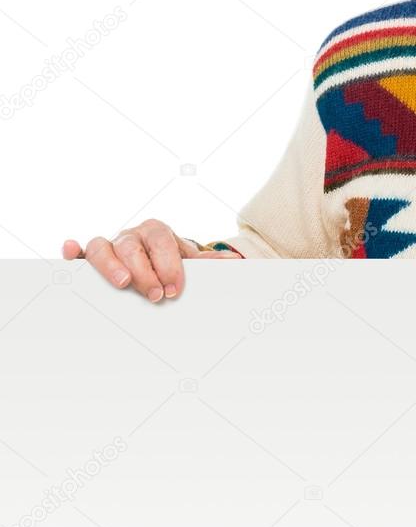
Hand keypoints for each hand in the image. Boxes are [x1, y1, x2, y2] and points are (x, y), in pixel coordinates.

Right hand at [62, 218, 240, 303]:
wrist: (153, 257)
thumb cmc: (170, 260)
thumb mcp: (188, 260)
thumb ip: (207, 262)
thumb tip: (233, 261)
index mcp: (157, 232)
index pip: (162, 242)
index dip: (169, 265)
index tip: (174, 289)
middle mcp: (131, 235)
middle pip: (132, 246)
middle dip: (144, 271)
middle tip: (154, 295)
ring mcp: (110, 245)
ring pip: (103, 246)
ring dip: (110, 265)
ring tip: (121, 283)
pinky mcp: (91, 258)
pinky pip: (80, 252)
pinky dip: (73, 251)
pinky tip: (71, 253)